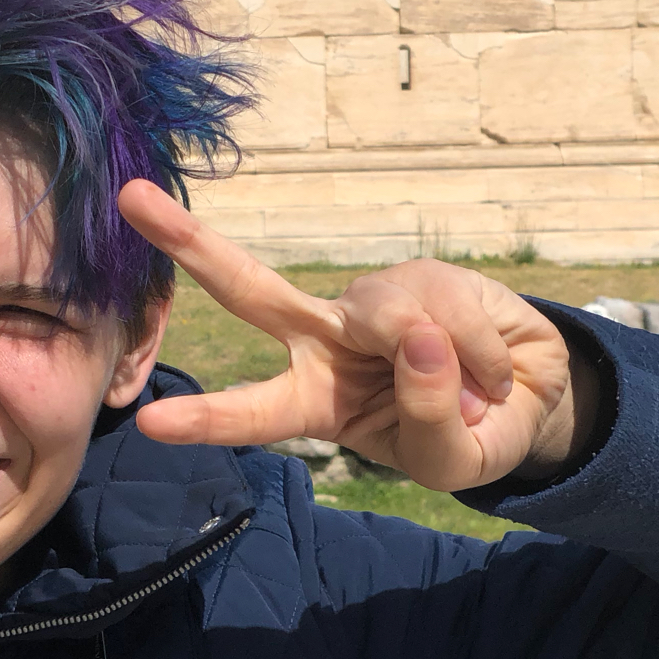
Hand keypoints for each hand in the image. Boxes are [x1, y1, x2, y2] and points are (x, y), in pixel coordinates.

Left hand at [118, 180, 592, 493]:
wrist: (529, 398)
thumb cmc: (466, 434)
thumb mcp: (449, 460)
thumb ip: (429, 419)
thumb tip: (418, 341)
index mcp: (310, 401)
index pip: (251, 412)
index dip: (206, 419)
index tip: (150, 422)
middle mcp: (321, 341)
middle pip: (248, 288)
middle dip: (189, 242)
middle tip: (128, 198)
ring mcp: (365, 305)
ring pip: (387, 317)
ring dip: (444, 363)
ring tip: (474, 393)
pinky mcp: (418, 279)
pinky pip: (449, 314)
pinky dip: (483, 355)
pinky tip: (491, 368)